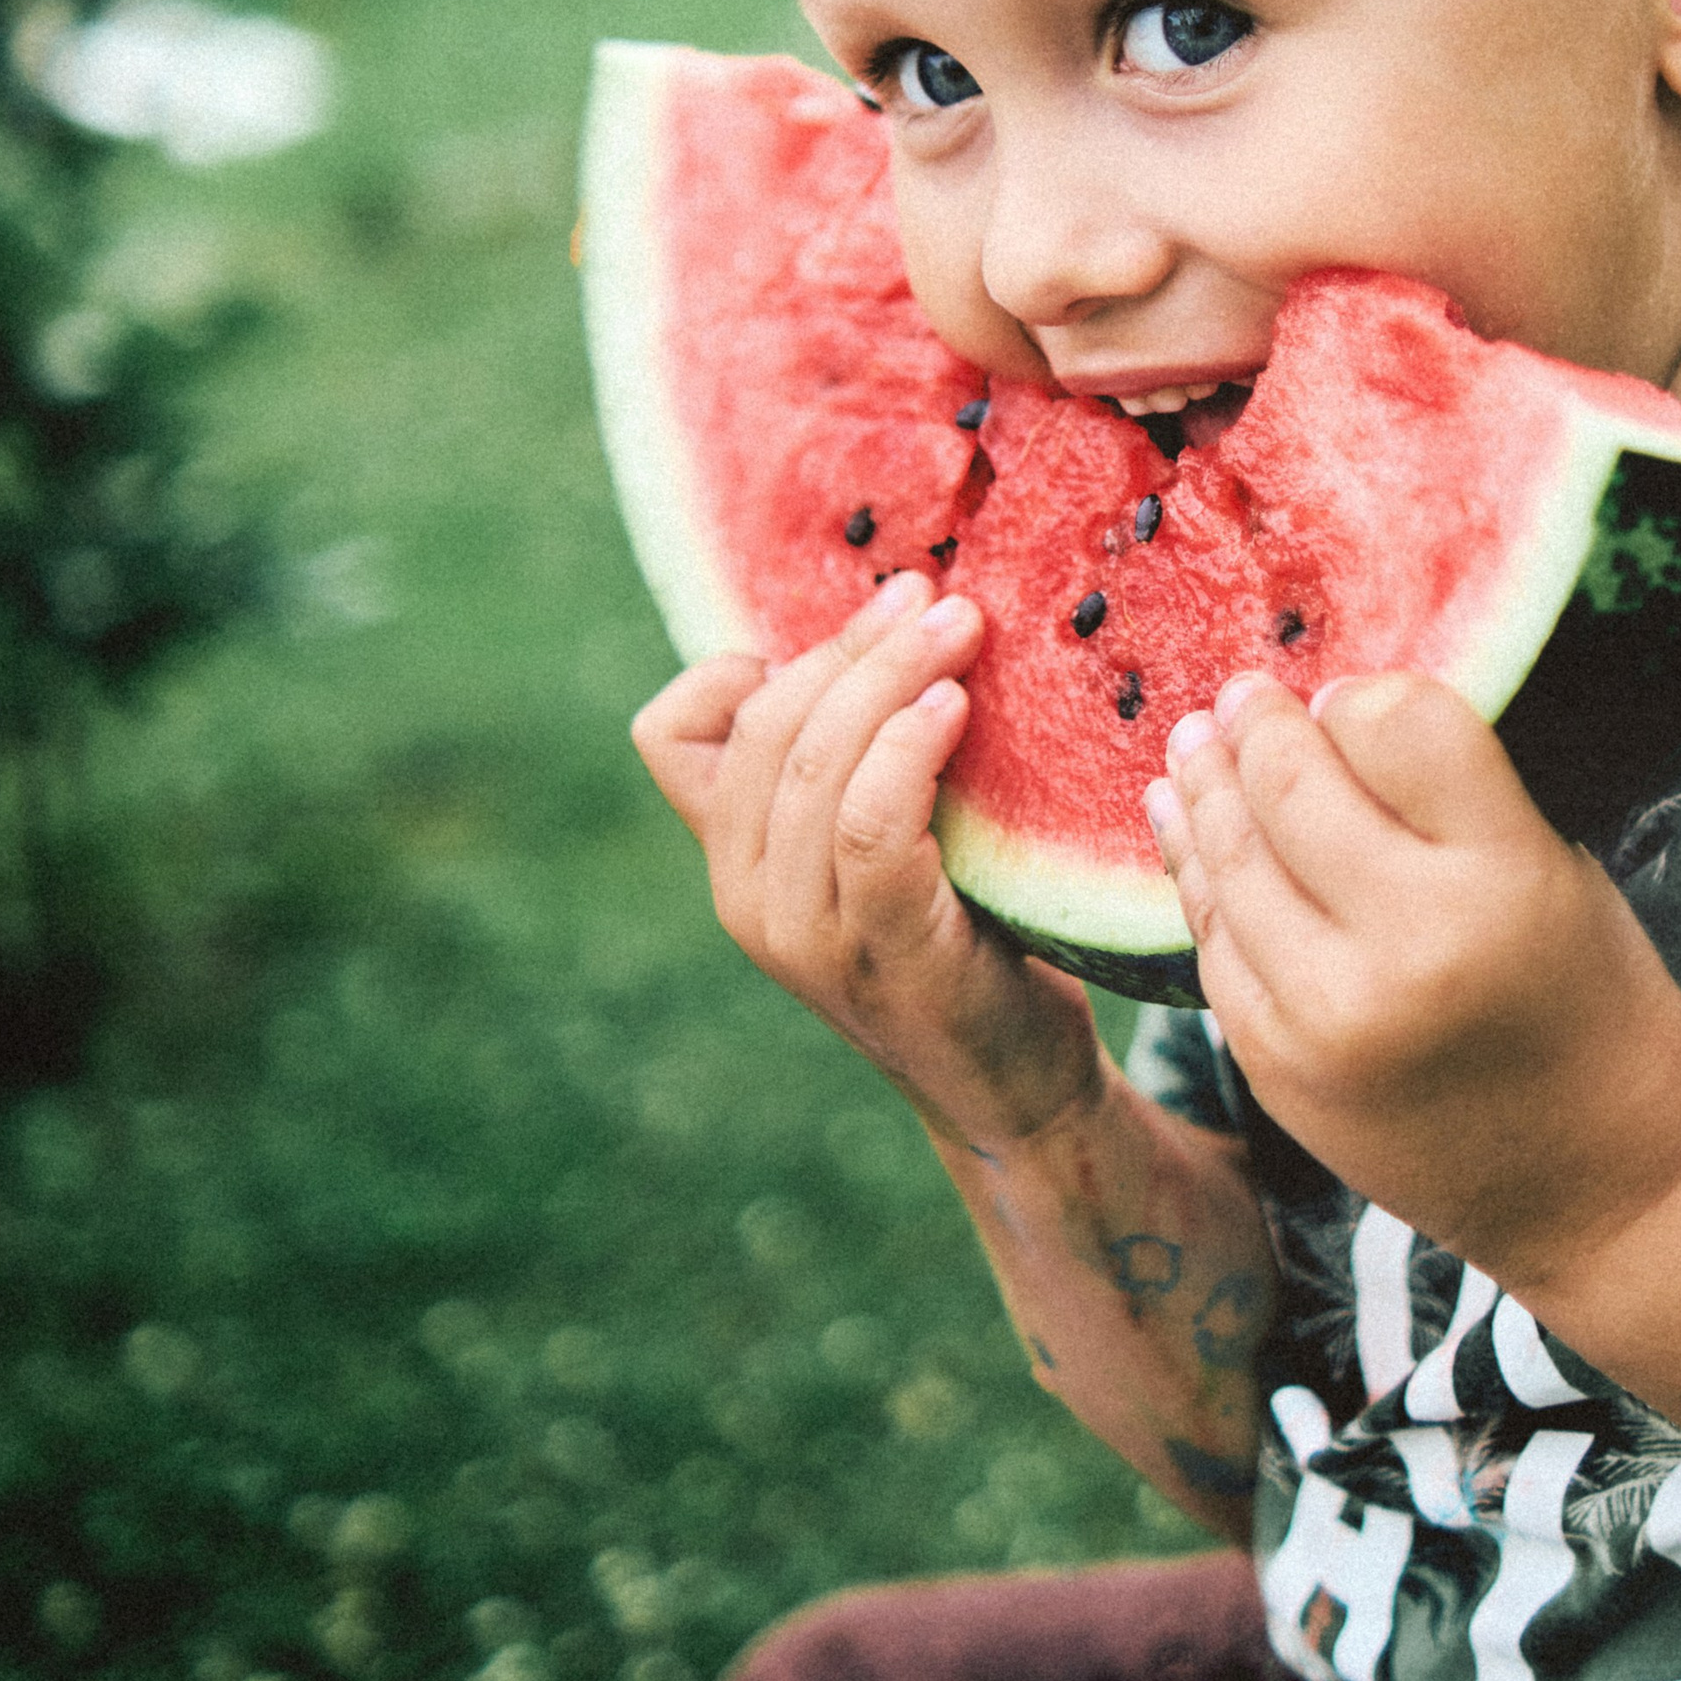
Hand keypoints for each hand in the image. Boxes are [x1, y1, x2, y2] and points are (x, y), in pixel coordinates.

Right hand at [633, 572, 1099, 1155]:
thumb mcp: (873, 848)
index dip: (730, 666)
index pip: (671, 737)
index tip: (837, 633)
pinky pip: (869, 824)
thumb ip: (845, 768)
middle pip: (765, 726)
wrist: (1009, 1084)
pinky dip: (910, 750)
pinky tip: (956, 707)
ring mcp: (802, 933)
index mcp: (732, 862)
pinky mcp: (879, 950)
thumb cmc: (957, 937)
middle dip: (852, 643)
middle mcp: (744, 897)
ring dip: (891, 677)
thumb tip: (883, 618)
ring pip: (816, 764)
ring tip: (960, 629)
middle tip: (932, 596)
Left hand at [1148, 673, 1680, 1294]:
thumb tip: (1333, 712)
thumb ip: (1453, 796)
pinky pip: (1215, 941)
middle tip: (1245, 694)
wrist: (1601, 1190)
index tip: (1352, 698)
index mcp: (1504, 878)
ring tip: (1197, 742)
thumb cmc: (1592, 1006)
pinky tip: (1186, 829)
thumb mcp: (1558, 871)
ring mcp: (1328, 1015)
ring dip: (1205, 787)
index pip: (1397, 723)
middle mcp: (1408, 945)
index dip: (1366, 697)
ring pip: (1232, 859)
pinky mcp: (1278, 1066)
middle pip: (1293, 783)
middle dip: (1261, 723)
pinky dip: (1198, 877)